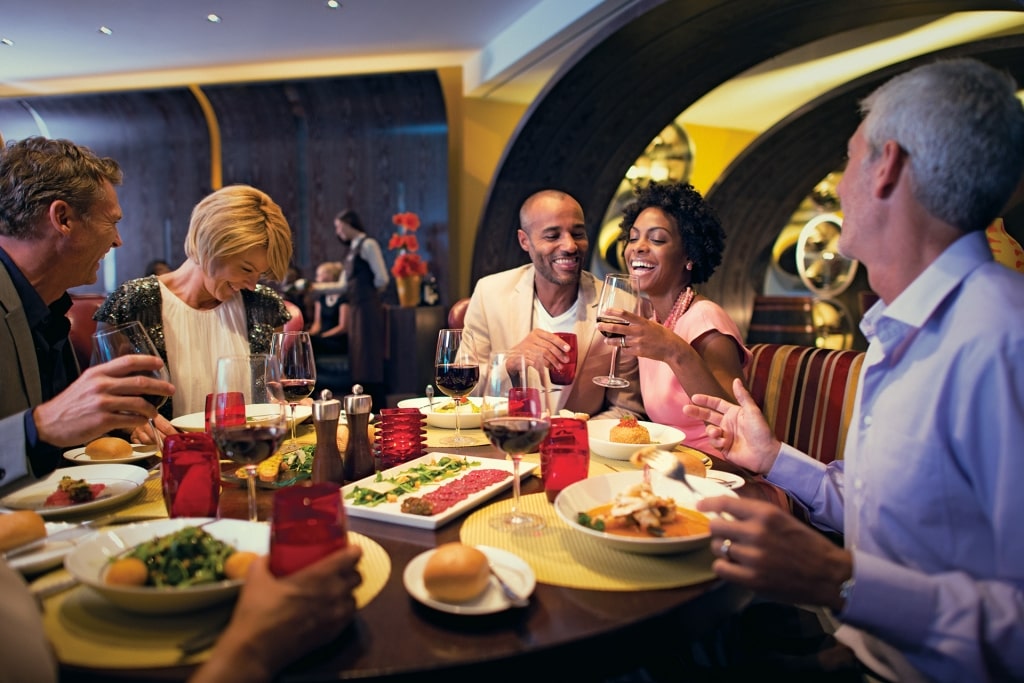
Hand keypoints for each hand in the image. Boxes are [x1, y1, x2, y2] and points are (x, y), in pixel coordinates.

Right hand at [32, 355, 174, 447]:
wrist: (48, 424)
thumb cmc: (71, 404)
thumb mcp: (86, 383)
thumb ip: (107, 378)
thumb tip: (132, 377)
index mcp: (97, 373)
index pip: (127, 361)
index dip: (147, 361)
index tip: (160, 364)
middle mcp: (101, 385)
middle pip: (140, 382)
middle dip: (160, 386)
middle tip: (170, 390)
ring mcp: (103, 403)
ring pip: (139, 402)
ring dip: (152, 408)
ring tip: (155, 412)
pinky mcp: (103, 420)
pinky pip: (131, 419)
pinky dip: (140, 421)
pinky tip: (142, 421)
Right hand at [192, 544, 362, 681]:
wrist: (256, 651)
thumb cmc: (257, 611)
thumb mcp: (255, 577)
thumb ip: (265, 561)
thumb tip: (270, 556)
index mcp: (319, 576)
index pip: (352, 557)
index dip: (351, 551)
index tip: (345, 550)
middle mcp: (334, 594)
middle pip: (357, 577)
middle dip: (349, 571)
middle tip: (334, 570)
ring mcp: (336, 616)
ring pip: (354, 598)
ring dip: (346, 592)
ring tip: (331, 591)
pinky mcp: (333, 634)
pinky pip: (348, 616)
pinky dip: (342, 610)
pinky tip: (327, 609)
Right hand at [513, 329, 573, 372]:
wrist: (514, 357)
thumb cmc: (529, 350)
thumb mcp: (538, 342)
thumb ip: (549, 344)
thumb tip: (565, 352)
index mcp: (537, 333)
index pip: (551, 336)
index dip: (561, 343)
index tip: (568, 349)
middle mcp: (531, 338)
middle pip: (548, 346)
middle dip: (559, 354)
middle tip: (565, 360)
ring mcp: (526, 347)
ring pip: (544, 354)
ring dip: (553, 361)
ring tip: (559, 366)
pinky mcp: (523, 357)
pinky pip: (537, 362)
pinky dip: (545, 366)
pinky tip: (550, 368)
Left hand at [600, 307, 687, 358]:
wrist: (672, 348)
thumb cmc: (664, 335)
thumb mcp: (652, 324)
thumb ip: (641, 323)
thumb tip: (631, 322)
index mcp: (642, 322)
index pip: (625, 314)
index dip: (613, 312)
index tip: (605, 310)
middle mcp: (638, 331)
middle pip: (617, 328)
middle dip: (605, 327)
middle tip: (598, 326)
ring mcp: (637, 342)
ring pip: (619, 341)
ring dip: (610, 341)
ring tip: (606, 340)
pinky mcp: (638, 352)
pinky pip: (626, 350)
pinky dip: (623, 349)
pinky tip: (622, 348)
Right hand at [683, 378, 779, 473]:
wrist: (765, 454)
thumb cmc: (762, 432)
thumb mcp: (752, 411)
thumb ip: (742, 396)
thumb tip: (736, 380)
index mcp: (734, 413)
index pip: (716, 404)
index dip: (705, 400)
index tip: (694, 397)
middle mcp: (728, 423)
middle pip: (708, 415)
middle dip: (696, 412)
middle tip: (686, 409)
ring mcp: (725, 435)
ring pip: (709, 430)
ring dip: (711, 431)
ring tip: (717, 433)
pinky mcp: (724, 447)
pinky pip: (714, 442)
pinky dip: (717, 442)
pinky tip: (725, 443)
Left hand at [696, 496, 851, 610]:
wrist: (829, 574)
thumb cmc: (807, 546)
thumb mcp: (783, 520)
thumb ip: (756, 515)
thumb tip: (726, 512)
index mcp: (766, 513)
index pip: (725, 503)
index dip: (708, 504)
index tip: (701, 506)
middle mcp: (757, 532)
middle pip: (716, 527)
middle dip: (718, 531)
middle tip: (726, 536)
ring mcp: (754, 556)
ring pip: (717, 548)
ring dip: (723, 550)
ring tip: (738, 554)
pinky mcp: (753, 579)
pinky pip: (721, 568)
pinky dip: (724, 567)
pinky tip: (735, 567)